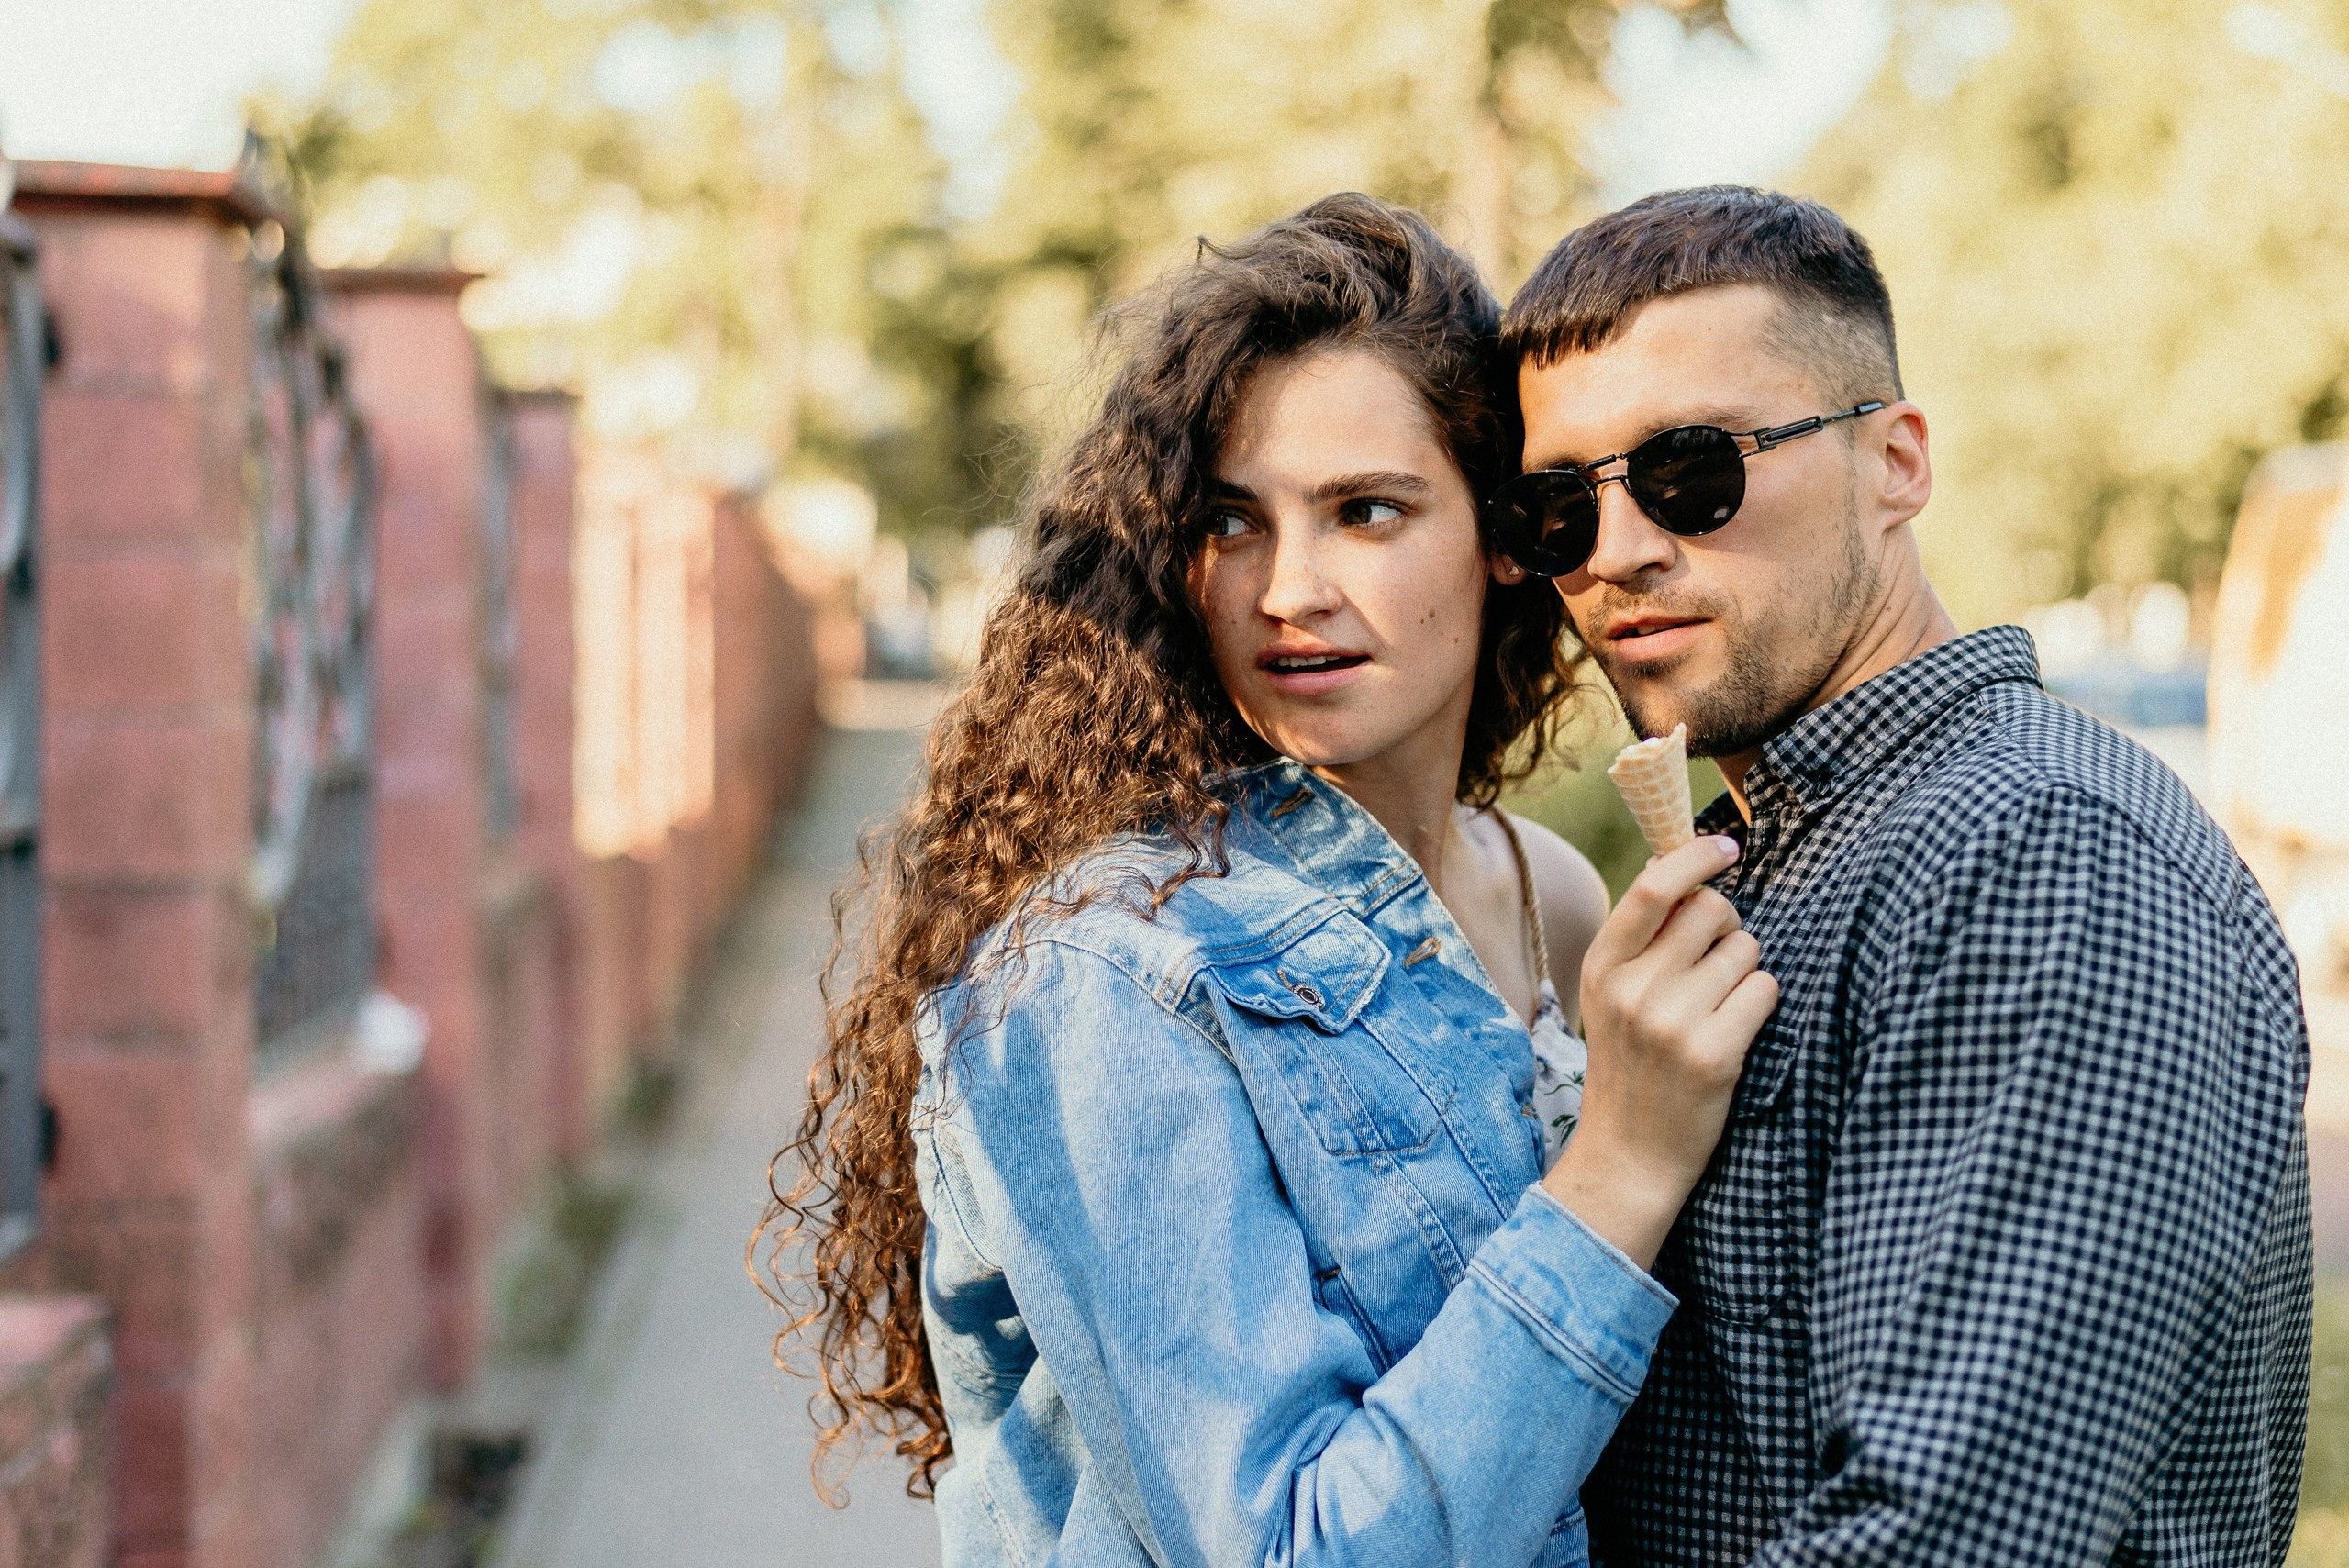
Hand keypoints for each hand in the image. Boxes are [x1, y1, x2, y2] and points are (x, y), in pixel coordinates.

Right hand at [1540, 836, 1777, 1269]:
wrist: (1629, 1157)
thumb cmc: (1630, 1067)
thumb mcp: (1609, 999)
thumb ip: (1639, 940)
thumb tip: (1674, 865)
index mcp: (1602, 968)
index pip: (1652, 888)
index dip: (1695, 857)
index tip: (1725, 845)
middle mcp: (1633, 990)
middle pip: (1712, 911)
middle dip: (1729, 925)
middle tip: (1717, 962)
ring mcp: (1672, 1023)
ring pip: (1746, 950)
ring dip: (1746, 970)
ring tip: (1719, 1008)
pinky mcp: (1714, 1054)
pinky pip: (1765, 991)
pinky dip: (1761, 1004)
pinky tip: (1737, 1031)